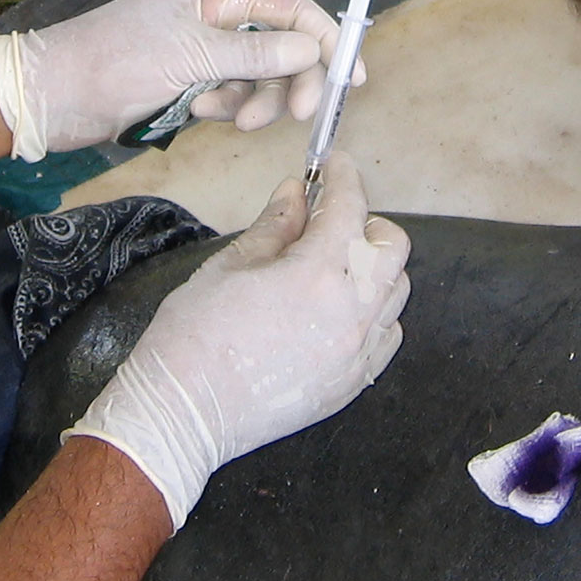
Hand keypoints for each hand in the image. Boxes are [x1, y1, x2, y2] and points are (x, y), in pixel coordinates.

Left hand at [0, 0, 352, 159]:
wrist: (52, 96)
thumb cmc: (115, 62)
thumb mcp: (193, 57)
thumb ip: (256, 54)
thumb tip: (312, 47)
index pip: (289, 7)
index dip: (326, 38)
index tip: (349, 77)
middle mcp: (211, 17)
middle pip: (280, 45)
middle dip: (293, 78)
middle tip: (299, 113)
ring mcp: (199, 52)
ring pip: (258, 76)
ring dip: (258, 100)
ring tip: (237, 121)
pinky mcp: (187, 84)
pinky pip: (230, 96)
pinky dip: (228, 108)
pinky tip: (207, 115)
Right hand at [68, 154, 410, 529]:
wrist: (184, 414)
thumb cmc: (194, 337)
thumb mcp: (229, 265)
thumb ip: (274, 225)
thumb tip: (296, 193)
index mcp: (317, 274)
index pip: (349, 207)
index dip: (343, 177)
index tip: (334, 165)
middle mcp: (351, 312)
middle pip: (392, 247)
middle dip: (365, 223)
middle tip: (328, 220)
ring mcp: (357, 352)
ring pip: (395, 291)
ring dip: (371, 268)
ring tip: (329, 267)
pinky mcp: (353, 383)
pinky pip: (386, 335)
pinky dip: (373, 314)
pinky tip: (336, 311)